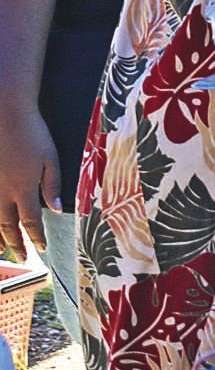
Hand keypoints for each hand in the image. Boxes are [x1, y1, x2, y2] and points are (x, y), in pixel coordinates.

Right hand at [0, 102, 59, 257]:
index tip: (40, 249)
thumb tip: (55, 210)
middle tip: (21, 256)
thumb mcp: (50, 157)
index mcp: (24, 187)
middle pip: (7, 224)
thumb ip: (52, 185)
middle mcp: (2, 191)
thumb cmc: (32, 133)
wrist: (5, 114)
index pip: (30, 221)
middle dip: (14, 242)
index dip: (35, 237)